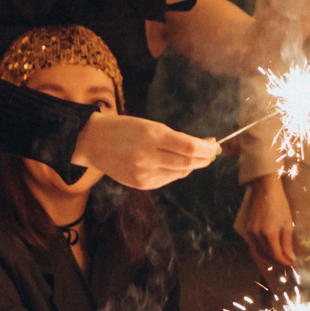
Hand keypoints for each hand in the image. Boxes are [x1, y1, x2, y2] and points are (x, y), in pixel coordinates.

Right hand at [74, 113, 217, 188]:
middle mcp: (148, 156)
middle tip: (212, 153)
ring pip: (179, 173)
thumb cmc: (124, 129)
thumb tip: (203, 146)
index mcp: (151, 136)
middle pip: (188, 163)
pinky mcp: (141, 184)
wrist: (94, 142)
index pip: (190, 148)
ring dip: (191, 165)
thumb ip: (174, 138)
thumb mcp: (149, 125)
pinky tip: (174, 164)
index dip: (207, 149)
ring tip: (196, 157)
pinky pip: (167, 179)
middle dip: (204, 159)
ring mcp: (144, 173)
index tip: (215, 145)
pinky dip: (175, 171)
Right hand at [234, 174, 297, 270]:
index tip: (292, 262)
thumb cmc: (279, 204)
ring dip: (270, 256)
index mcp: (269, 233)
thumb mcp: (287, 223)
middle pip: (267, 255)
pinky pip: (255, 244)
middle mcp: (257, 235)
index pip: (276, 255)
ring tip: (279, 255)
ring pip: (260, 251)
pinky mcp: (247, 229)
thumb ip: (287, 242)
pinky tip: (270, 247)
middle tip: (287, 259)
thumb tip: (291, 257)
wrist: (264, 189)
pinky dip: (262, 249)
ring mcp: (250, 232)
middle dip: (278, 260)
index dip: (284, 261)